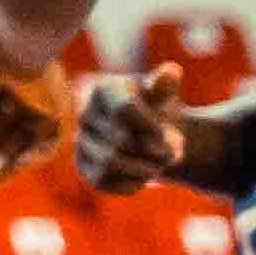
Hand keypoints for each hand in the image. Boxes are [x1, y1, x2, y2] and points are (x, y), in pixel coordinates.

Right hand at [0, 31, 69, 186]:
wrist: (15, 43)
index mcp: (2, 75)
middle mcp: (25, 89)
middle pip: (5, 130)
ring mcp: (43, 101)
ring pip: (24, 141)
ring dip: (5, 163)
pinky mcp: (60, 112)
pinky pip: (47, 144)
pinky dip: (28, 158)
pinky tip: (7, 170)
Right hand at [67, 73, 193, 196]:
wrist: (148, 134)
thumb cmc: (157, 109)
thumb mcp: (164, 96)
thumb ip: (165, 86)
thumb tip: (172, 71)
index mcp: (103, 89)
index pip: (125, 110)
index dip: (152, 128)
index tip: (172, 138)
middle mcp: (85, 113)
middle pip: (121, 140)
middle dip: (154, 152)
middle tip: (174, 154)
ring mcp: (81, 141)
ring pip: (110, 163)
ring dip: (144, 169)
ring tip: (160, 166)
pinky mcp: (83, 167)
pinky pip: (104, 181)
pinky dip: (132, 183)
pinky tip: (143, 175)